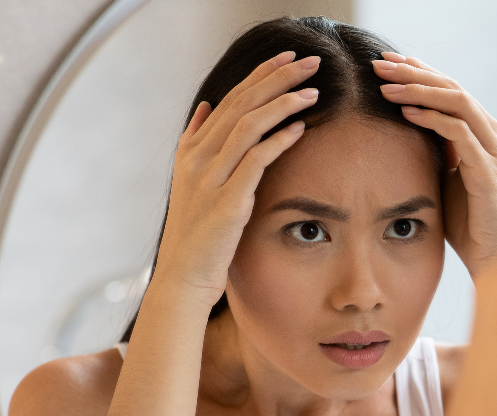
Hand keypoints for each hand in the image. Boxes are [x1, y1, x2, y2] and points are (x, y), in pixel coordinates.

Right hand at [152, 51, 320, 306]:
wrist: (184, 276)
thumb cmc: (198, 234)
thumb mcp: (192, 183)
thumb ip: (198, 143)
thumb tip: (207, 108)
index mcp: (191, 150)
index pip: (230, 99)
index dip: (259, 75)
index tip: (286, 58)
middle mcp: (197, 158)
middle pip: (241, 103)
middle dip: (276, 78)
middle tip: (308, 62)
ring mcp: (210, 178)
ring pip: (248, 125)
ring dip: (283, 103)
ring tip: (312, 90)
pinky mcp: (227, 200)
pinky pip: (255, 160)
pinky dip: (278, 140)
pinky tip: (299, 128)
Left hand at [373, 53, 496, 277]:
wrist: (492, 258)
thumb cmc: (467, 221)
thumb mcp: (448, 176)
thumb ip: (439, 149)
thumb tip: (406, 123)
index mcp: (489, 134)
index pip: (453, 90)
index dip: (422, 72)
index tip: (387, 63)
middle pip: (455, 88)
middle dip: (415, 73)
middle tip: (380, 64)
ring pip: (459, 102)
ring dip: (420, 90)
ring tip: (387, 85)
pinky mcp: (489, 172)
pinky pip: (460, 133)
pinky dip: (432, 118)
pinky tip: (406, 112)